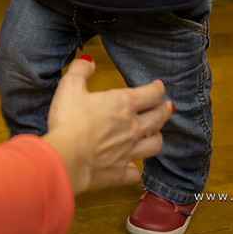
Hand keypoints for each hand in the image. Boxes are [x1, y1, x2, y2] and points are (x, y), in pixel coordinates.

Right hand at [42, 59, 171, 193]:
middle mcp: (132, 127)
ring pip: (154, 144)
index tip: (158, 86)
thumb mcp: (70, 87)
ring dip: (157, 137)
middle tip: (166, 107)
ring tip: (155, 133)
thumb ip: (81, 70)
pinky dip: (135, 169)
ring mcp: (129, 151)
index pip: (151, 94)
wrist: (66, 158)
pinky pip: (135, 172)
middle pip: (158, 118)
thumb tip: (88, 61)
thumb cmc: (69, 121)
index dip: (157, 88)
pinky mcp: (120, 172)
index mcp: (123, 104)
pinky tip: (132, 167)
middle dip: (164, 110)